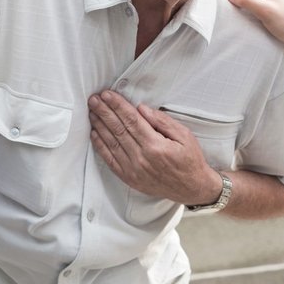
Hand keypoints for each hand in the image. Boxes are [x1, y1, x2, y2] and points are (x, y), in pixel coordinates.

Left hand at [88, 91, 221, 204]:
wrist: (191, 188)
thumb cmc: (190, 160)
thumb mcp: (184, 136)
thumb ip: (163, 121)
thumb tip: (142, 109)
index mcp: (155, 145)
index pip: (131, 120)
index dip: (118, 106)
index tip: (108, 95)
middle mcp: (141, 157)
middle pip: (118, 129)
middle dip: (104, 112)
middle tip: (94, 99)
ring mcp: (133, 169)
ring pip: (111, 143)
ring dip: (99, 125)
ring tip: (92, 112)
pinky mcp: (129, 177)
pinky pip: (110, 159)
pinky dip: (100, 146)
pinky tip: (95, 134)